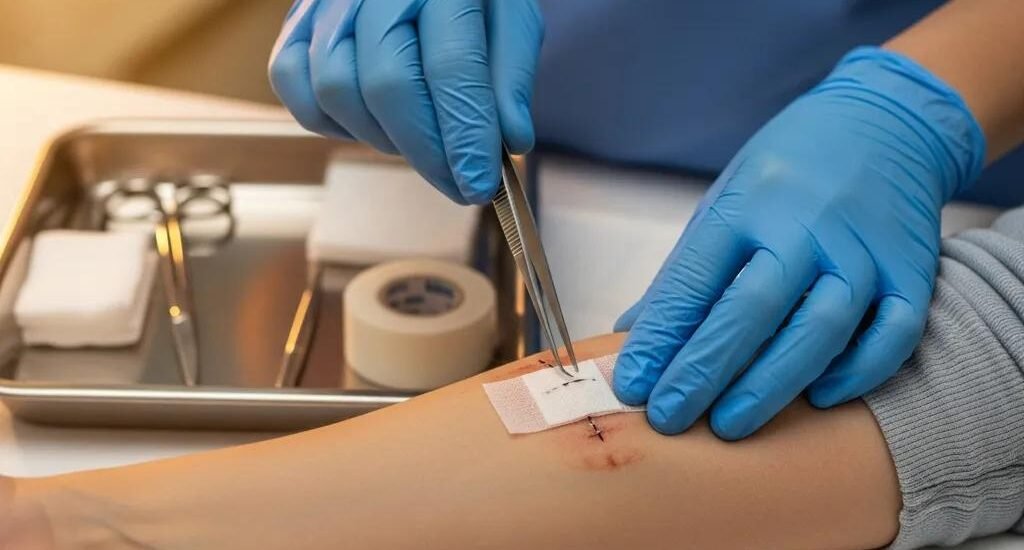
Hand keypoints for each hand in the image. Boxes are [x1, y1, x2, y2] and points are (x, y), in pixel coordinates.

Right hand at [268, 0, 543, 203]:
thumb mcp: (511, 17)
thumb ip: (510, 76)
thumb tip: (508, 141)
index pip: (451, 66)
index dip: (463, 135)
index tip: (478, 185)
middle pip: (387, 86)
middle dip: (426, 152)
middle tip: (457, 183)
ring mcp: (327, 0)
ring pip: (336, 91)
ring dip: (383, 138)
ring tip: (421, 143)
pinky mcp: (297, 19)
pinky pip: (293, 83)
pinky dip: (331, 120)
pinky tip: (373, 123)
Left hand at [613, 47, 985, 438]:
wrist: (883, 120)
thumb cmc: (787, 171)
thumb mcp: (725, 203)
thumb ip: (686, 273)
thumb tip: (631, 337)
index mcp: (746, 206)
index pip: (694, 282)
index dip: (660, 339)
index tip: (632, 385)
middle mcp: (805, 226)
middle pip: (751, 310)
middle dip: (704, 370)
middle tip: (669, 416)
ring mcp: (862, 249)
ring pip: (819, 328)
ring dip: (771, 383)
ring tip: (728, 424)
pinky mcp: (911, 269)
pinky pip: (893, 332)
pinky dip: (859, 371)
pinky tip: (821, 397)